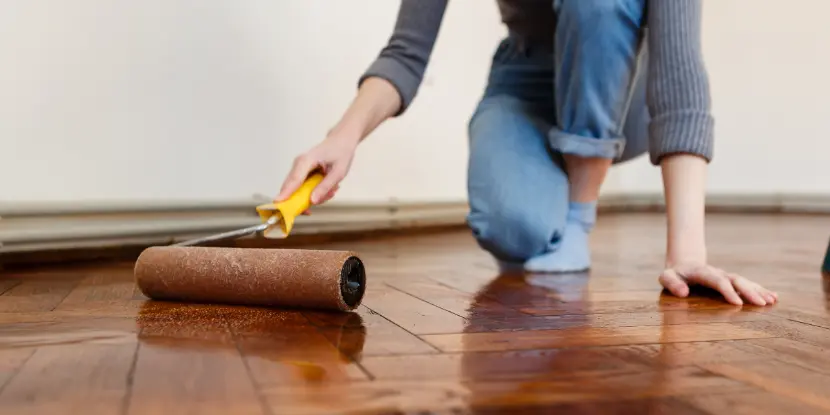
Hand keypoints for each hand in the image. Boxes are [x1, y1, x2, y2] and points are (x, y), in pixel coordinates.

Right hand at [276, 133, 358, 206]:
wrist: (341, 141)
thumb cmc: (340, 153)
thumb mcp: (339, 172)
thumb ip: (325, 186)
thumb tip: (312, 201)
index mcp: (306, 160)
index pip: (294, 180)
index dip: (286, 193)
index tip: (277, 203)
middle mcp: (298, 164)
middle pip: (291, 188)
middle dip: (306, 201)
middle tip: (327, 197)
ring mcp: (298, 169)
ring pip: (297, 191)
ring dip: (314, 196)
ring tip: (333, 189)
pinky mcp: (300, 173)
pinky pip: (302, 189)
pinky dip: (315, 192)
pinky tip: (329, 187)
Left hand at [659, 261, 777, 305]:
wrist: (684, 265)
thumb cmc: (674, 275)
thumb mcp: (666, 277)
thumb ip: (672, 283)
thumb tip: (683, 292)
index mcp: (703, 272)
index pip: (717, 281)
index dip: (728, 291)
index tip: (738, 303)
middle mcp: (718, 273)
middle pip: (736, 280)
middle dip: (749, 291)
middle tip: (762, 304)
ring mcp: (726, 276)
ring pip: (744, 282)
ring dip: (758, 291)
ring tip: (772, 301)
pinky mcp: (731, 281)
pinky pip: (748, 284)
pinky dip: (761, 290)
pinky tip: (774, 297)